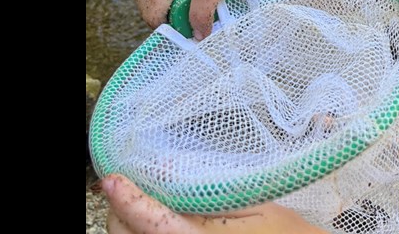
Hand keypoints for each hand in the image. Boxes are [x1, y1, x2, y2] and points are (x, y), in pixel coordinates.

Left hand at [103, 174, 321, 233]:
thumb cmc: (284, 232)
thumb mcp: (255, 205)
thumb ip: (208, 192)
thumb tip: (165, 171)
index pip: (153, 224)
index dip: (129, 201)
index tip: (113, 180)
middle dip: (123, 209)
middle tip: (132, 182)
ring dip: (129, 220)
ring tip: (143, 198)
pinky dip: (142, 229)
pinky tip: (156, 215)